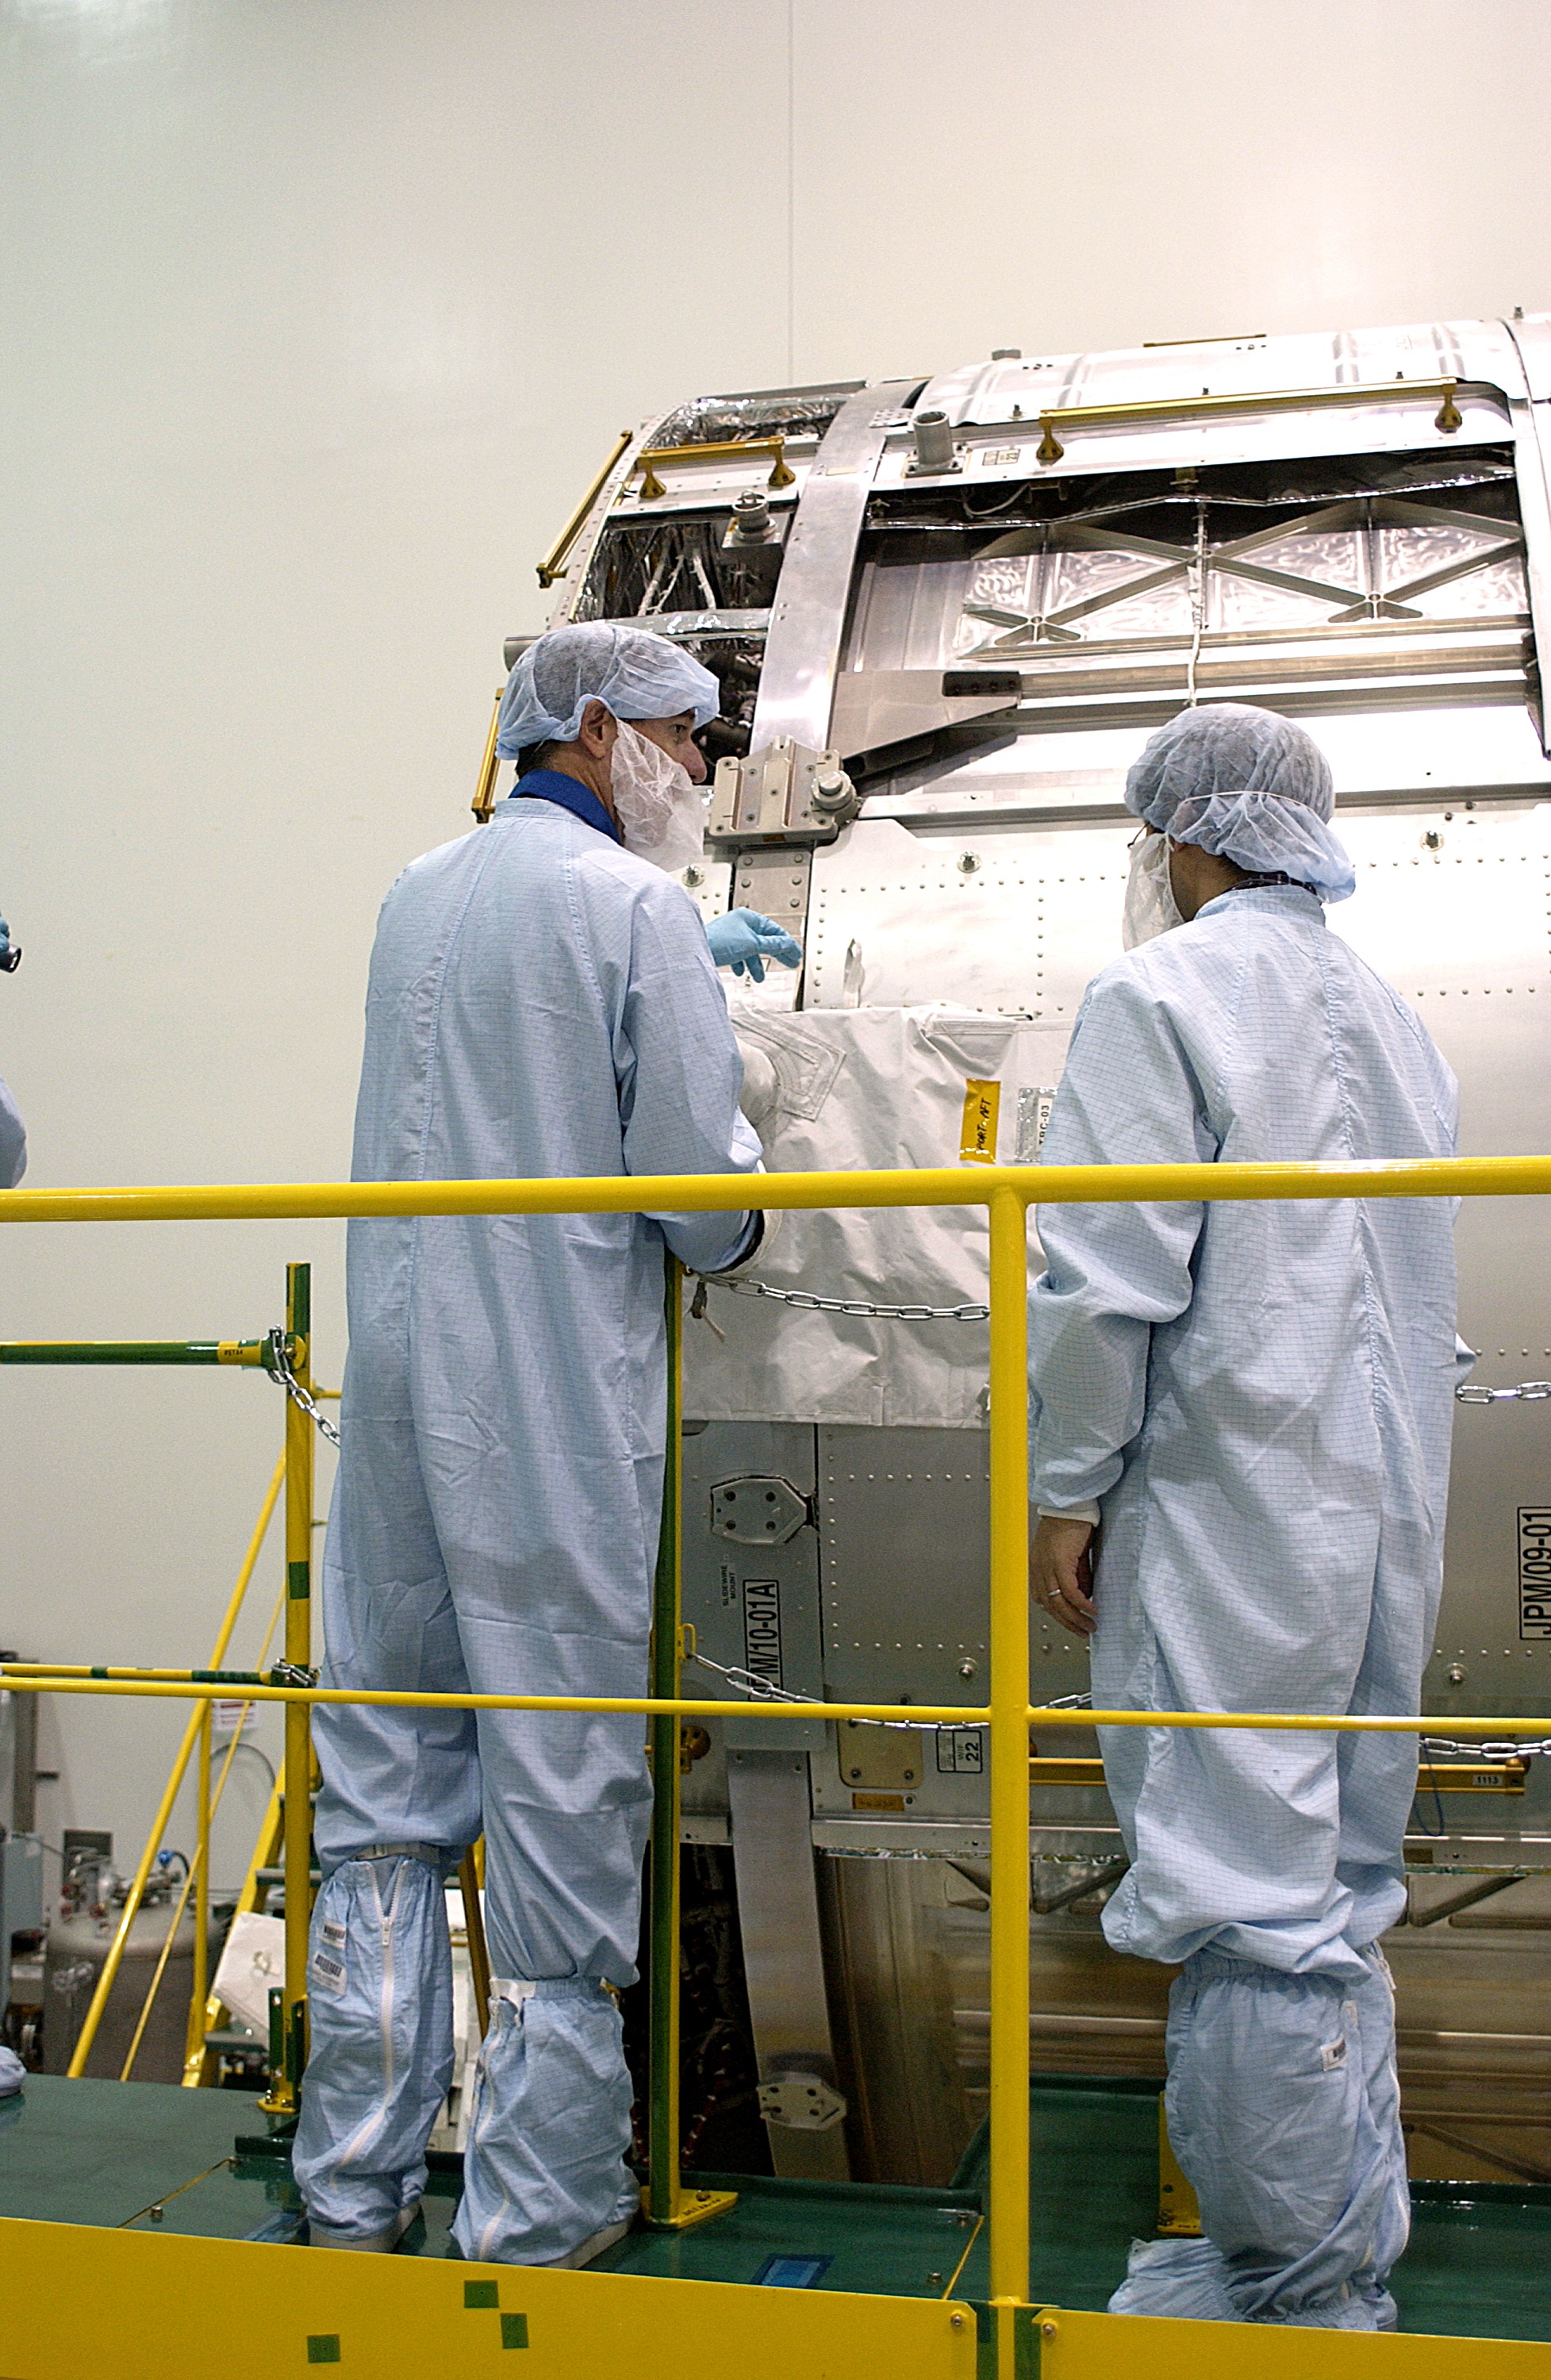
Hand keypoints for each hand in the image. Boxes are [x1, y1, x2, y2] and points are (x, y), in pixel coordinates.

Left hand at [705, 907, 801, 982]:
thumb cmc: (718, 942)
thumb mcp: (752, 944)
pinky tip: (741, 972)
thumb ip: (773, 945)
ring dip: (757, 964)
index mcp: (749, 917)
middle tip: (790, 964)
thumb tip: (789, 944)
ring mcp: (731, 935)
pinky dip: (743, 964)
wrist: (692, 952)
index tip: (796, 955)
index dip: (787, 944)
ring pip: (752, 950)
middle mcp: (740, 924)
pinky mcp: (723, 946)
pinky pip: (739, 956)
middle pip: (765, 940)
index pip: (774, 931)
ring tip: (759, 978)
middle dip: (776, 954)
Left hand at [1030, 1513, 1096, 1638]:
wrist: (1070, 1505)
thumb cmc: (1071, 1525)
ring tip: (1090, 1627)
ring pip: (1059, 1603)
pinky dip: (1081, 1604)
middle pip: (1051, 1606)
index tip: (1073, 1624)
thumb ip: (1077, 1576)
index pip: (1044, 1600)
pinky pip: (1070, 1592)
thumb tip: (1085, 1595)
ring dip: (1076, 1619)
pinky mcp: (1059, 1563)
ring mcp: (1047, 1567)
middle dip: (1068, 1623)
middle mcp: (1038, 1570)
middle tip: (1084, 1632)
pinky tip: (1092, 1610)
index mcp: (1038, 1568)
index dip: (1059, 1615)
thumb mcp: (1073, 1556)